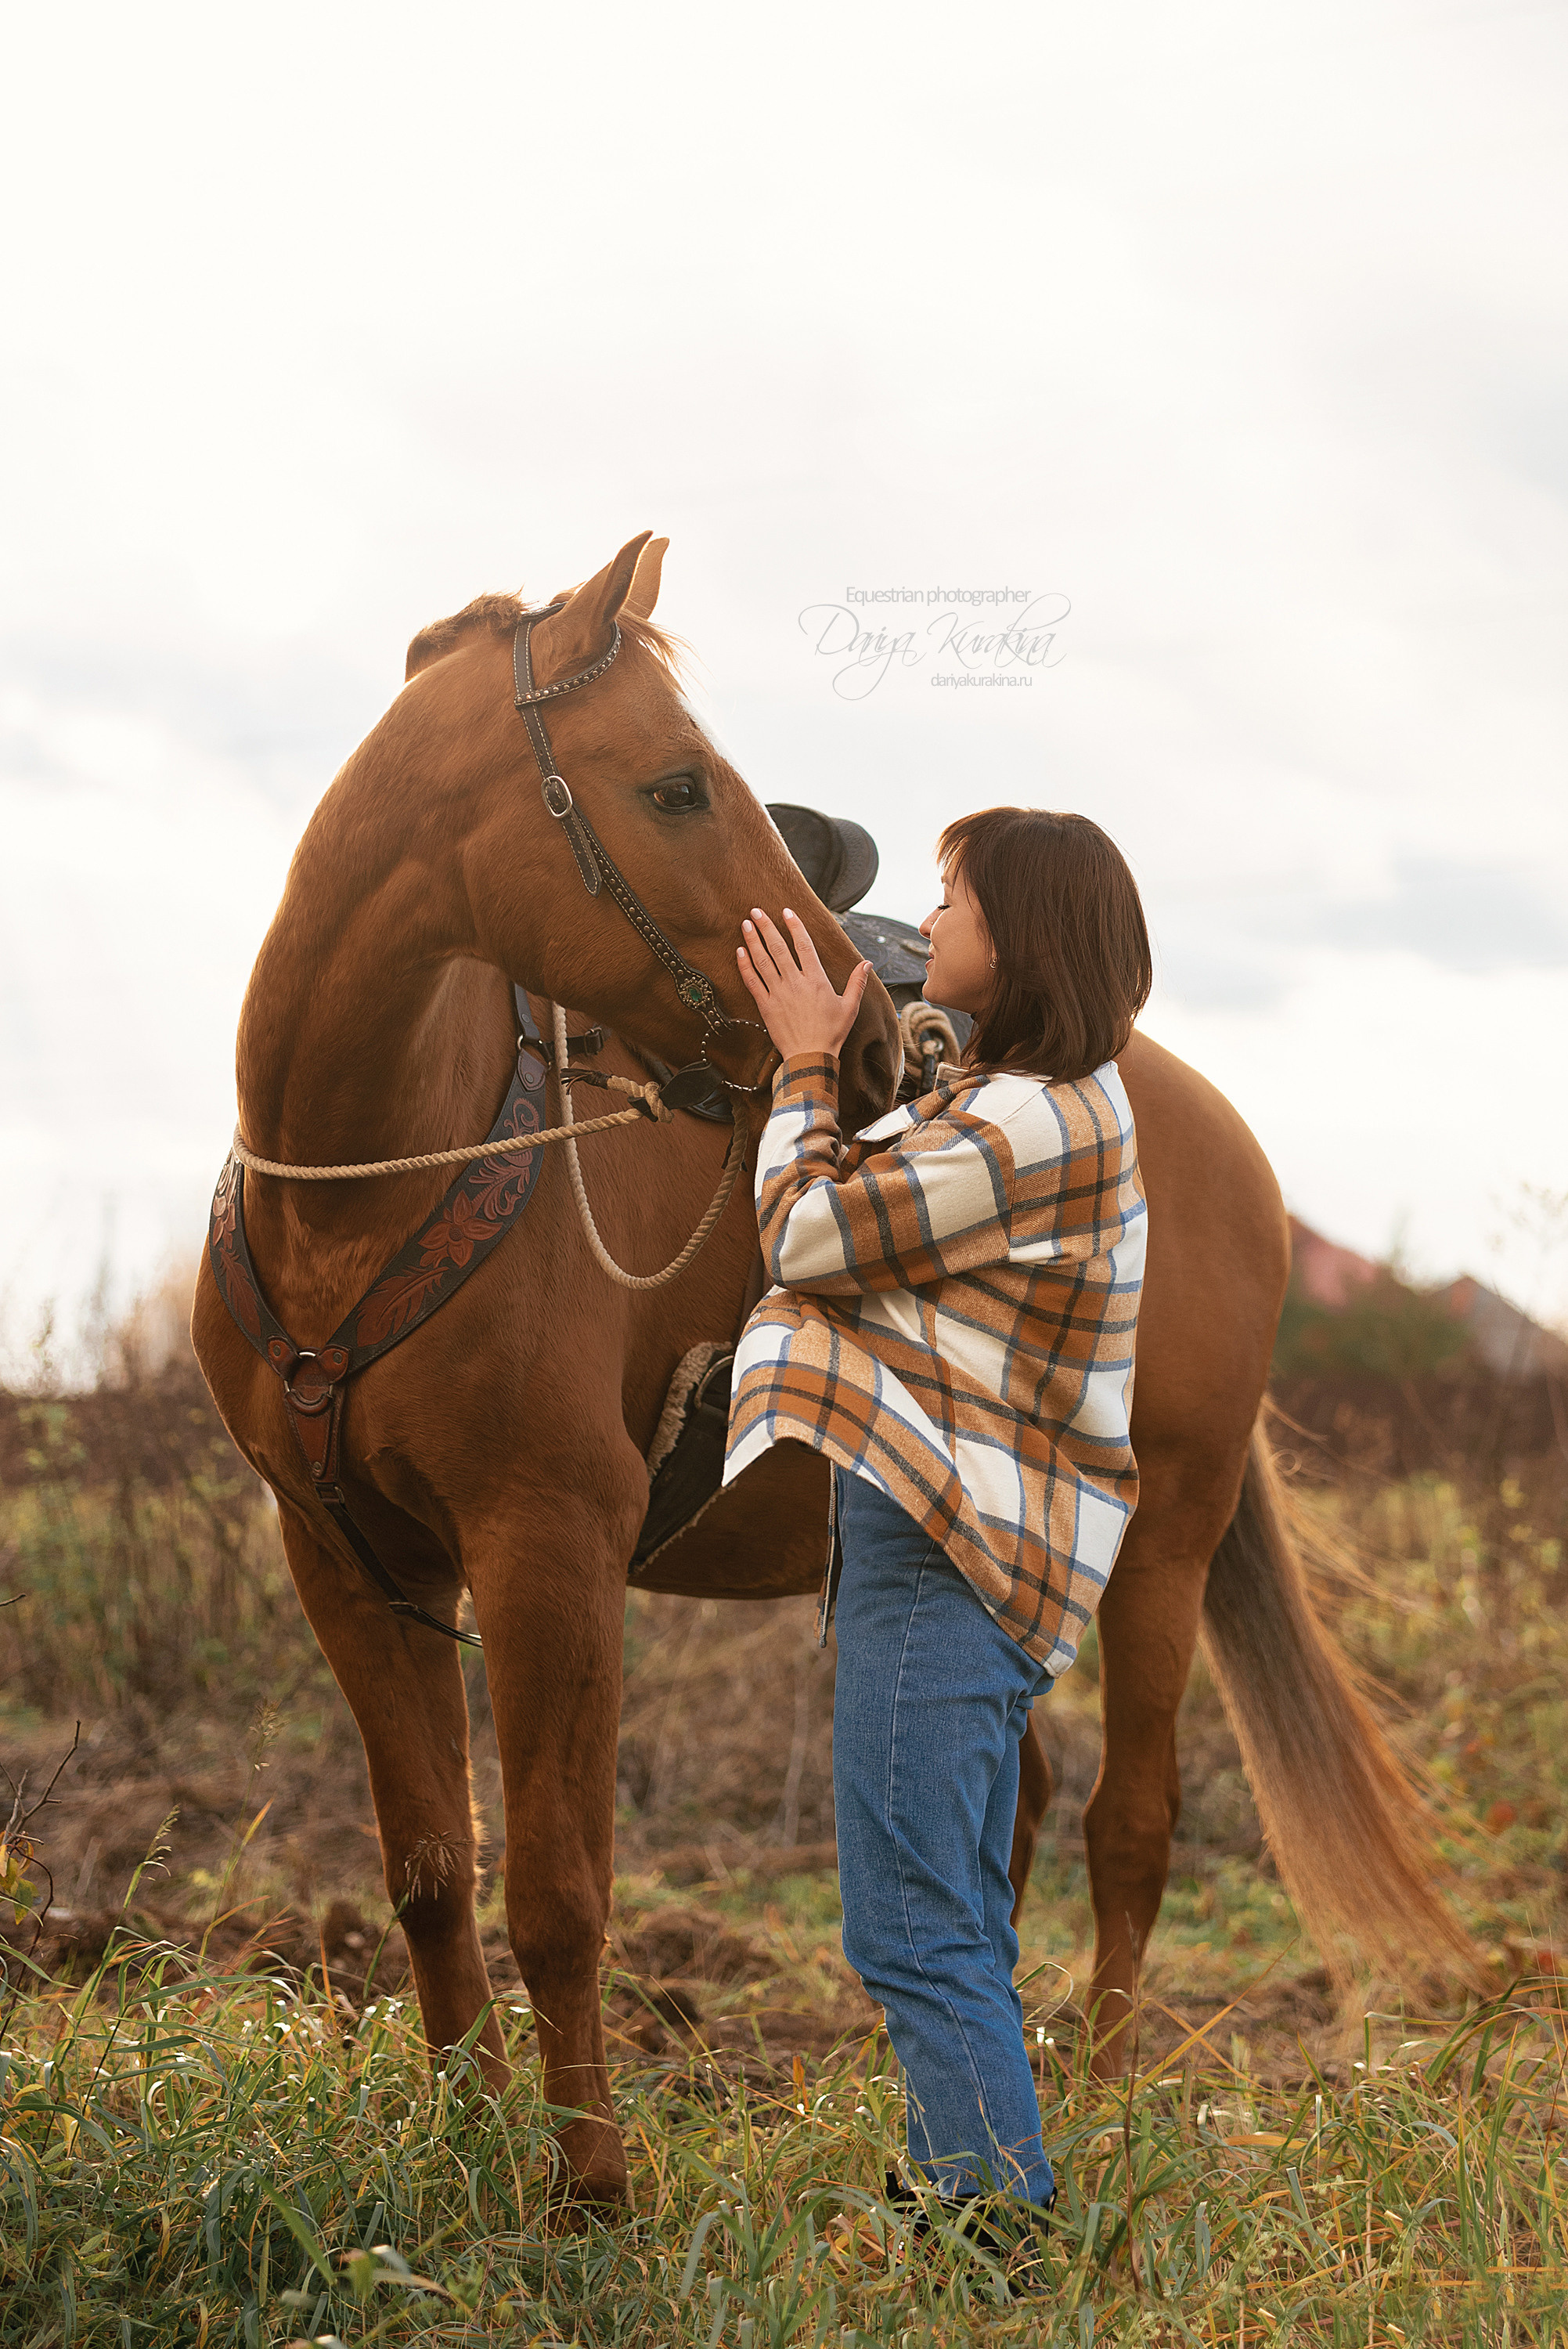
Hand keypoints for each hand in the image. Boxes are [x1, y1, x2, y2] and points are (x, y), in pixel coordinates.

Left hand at [736, 907, 871, 1061]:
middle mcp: (795, 982)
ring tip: (745, 924)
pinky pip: (752, 981)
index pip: (804, 945)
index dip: (794, 926)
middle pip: (778, 948)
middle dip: (766, 927)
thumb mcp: (850, 1007)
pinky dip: (745, 965)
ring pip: (763, 961)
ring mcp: (778, 993)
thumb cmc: (831, 1033)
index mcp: (816, 980)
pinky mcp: (766, 1005)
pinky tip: (739, 951)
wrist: (810, 1056)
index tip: (786, 912)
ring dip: (753, 940)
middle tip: (756, 911)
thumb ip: (857, 982)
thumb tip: (867, 963)